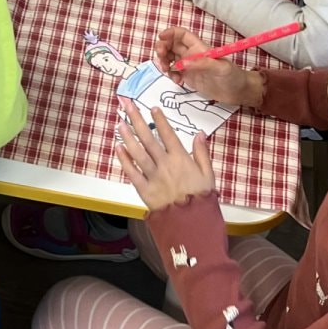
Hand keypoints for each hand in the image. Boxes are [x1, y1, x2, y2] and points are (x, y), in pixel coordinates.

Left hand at [115, 96, 215, 210]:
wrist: (192, 224)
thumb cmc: (202, 199)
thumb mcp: (209, 175)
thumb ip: (202, 153)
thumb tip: (199, 133)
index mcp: (181, 159)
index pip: (168, 134)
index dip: (160, 120)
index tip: (152, 107)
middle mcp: (164, 164)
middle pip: (148, 138)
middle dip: (136, 119)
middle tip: (126, 104)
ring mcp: (153, 177)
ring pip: (137, 153)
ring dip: (127, 137)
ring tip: (119, 123)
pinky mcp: (144, 190)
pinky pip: (132, 173)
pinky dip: (124, 160)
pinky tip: (118, 148)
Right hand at [156, 26, 262, 106]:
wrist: (238, 93)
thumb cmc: (232, 76)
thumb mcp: (221, 68)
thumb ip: (202, 64)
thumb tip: (183, 63)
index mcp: (199, 48)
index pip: (181, 34)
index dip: (170, 33)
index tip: (161, 37)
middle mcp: (191, 54)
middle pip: (171, 45)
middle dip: (162, 48)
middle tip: (161, 58)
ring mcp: (189, 66)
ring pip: (169, 58)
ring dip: (164, 62)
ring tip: (167, 71)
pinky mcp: (188, 77)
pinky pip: (173, 72)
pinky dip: (171, 75)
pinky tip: (178, 82)